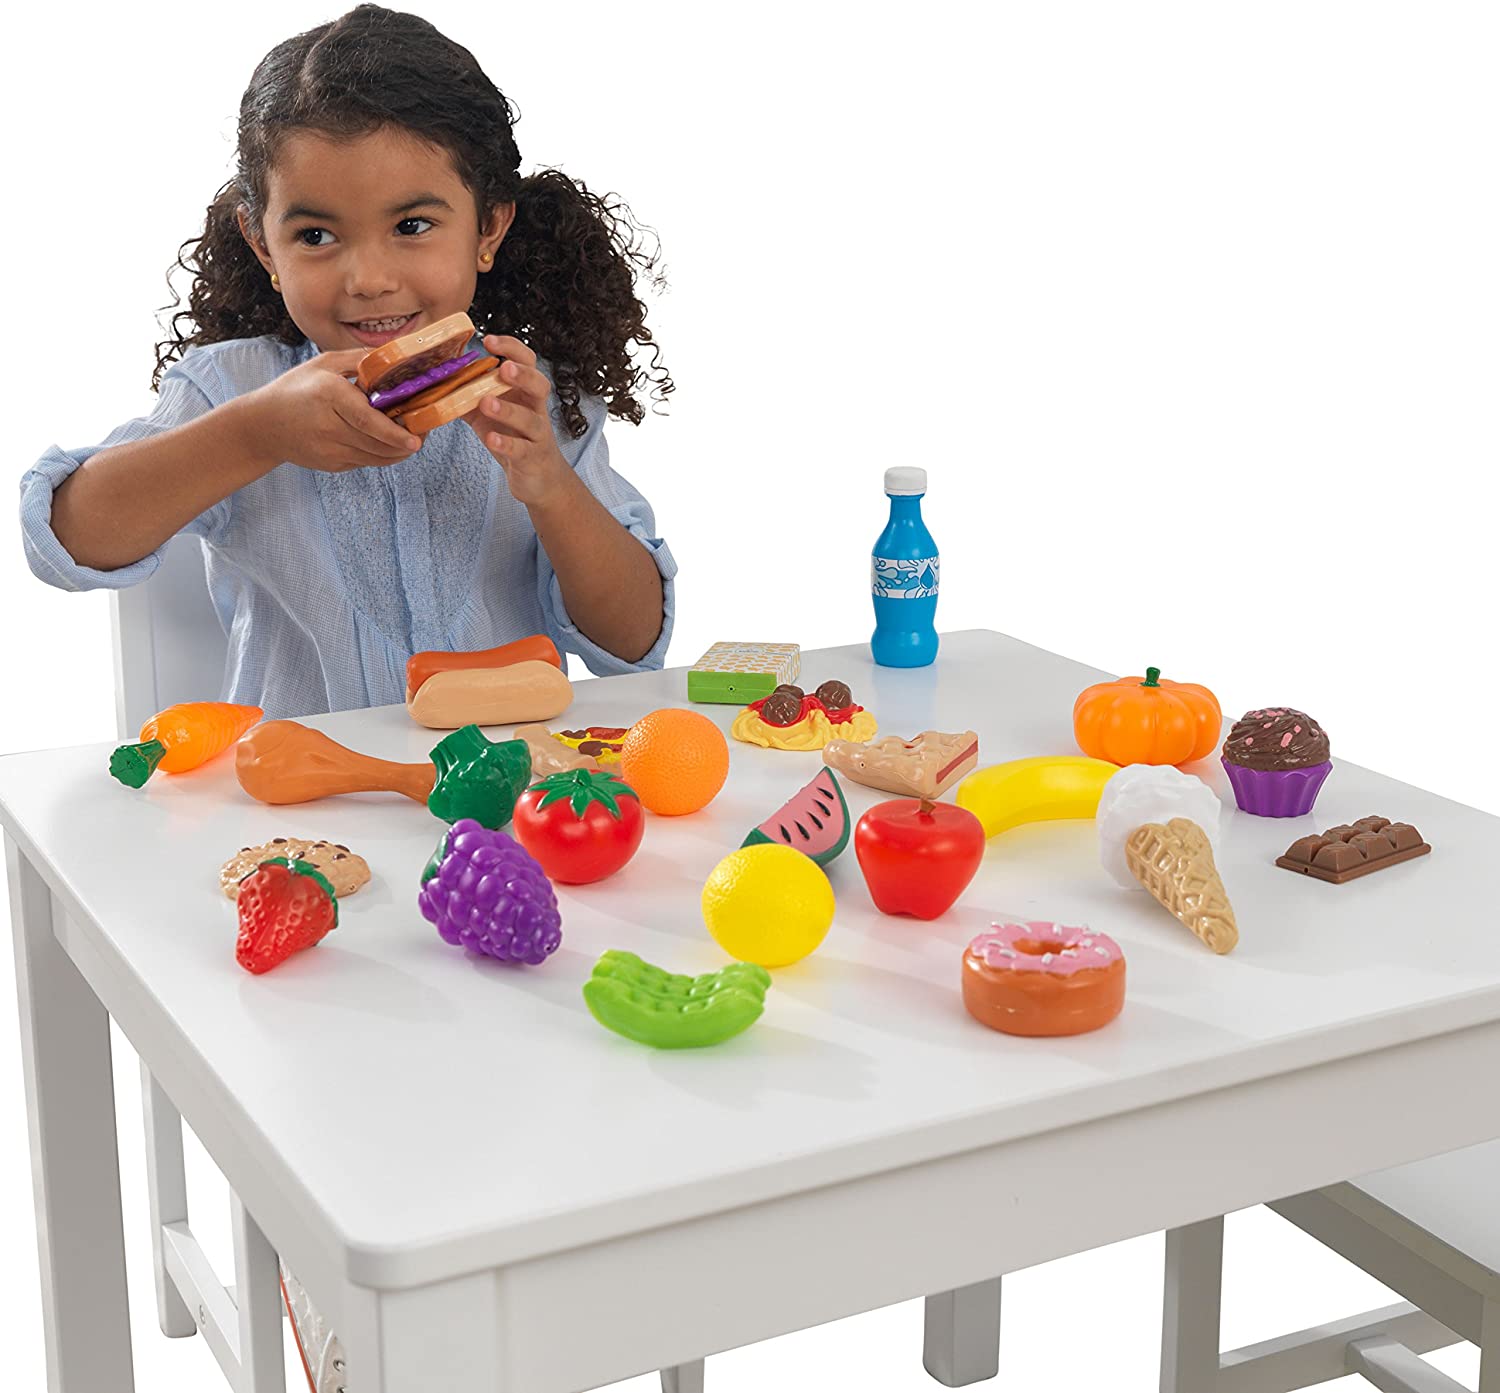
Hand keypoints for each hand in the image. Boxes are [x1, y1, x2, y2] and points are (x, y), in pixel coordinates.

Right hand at [243, 349, 422, 472]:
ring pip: (377, 457)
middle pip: (378, 443)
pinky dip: (383, 453)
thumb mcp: (323, 364)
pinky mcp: (332, 465)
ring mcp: (330, 450)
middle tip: (426, 431)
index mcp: (328, 395)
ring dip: (399, 450)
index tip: (415, 439)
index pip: (366, 420)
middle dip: (407, 442)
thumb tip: (395, 353)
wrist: (263, 426)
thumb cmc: (296, 389)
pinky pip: (367, 462)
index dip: (393, 432)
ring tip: (413, 436)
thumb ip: (359, 360)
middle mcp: (329, 425)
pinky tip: (390, 441)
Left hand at [462, 335, 571, 505]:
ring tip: (486, 402)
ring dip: (508, 409)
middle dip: (523, 374)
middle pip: (540, 385)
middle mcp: (535, 410)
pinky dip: (506, 443)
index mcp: (525, 392)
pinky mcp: (532, 459)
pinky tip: (491, 438)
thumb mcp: (488, 413)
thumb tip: (436, 374)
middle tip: (503, 367)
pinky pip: (521, 450)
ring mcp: (537, 435)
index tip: (489, 340)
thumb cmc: (513, 438)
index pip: (526, 362)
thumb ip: (468, 394)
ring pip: (530, 419)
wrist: (539, 477)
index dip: (511, 348)